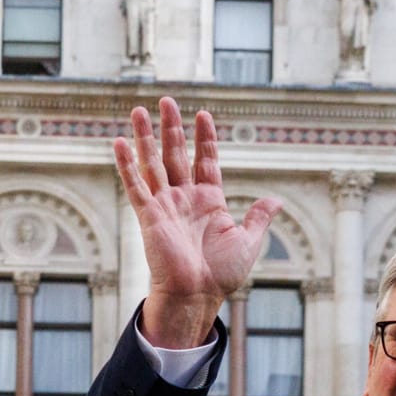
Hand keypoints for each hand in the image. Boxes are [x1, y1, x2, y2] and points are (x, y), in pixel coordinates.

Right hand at [114, 97, 279, 349]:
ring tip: (139, 110)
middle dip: (171, 127)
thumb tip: (277, 200)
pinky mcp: (148, 215)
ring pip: (152, 163)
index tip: (202, 114)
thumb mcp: (248, 241)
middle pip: (175, 154)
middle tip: (166, 101)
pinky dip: (126, 164)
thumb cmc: (221, 275)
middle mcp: (184, 199)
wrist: (197, 295)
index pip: (205, 160)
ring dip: (146, 136)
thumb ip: (258, 217)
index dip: (204, 137)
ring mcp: (165, 205)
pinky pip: (135, 185)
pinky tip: (119, 143)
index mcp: (209, 201)